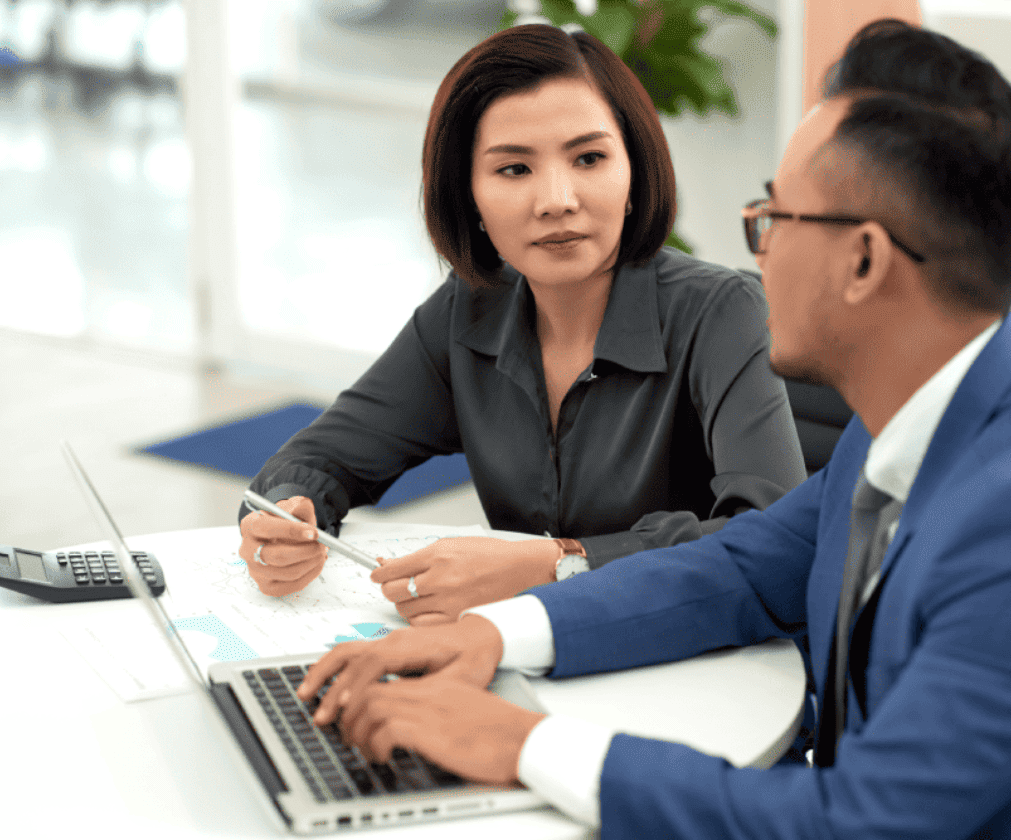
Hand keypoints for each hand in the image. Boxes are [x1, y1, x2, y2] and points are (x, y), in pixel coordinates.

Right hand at [238, 496, 327, 595]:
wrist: (284, 536)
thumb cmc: (288, 522)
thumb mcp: (294, 508)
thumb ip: (299, 506)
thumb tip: (302, 507)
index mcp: (250, 526)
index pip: (265, 528)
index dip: (291, 530)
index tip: (314, 532)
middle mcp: (248, 550)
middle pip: (277, 556)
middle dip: (306, 551)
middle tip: (322, 544)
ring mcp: (255, 570)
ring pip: (289, 572)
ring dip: (312, 562)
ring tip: (322, 552)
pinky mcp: (266, 586)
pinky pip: (292, 585)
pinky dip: (311, 574)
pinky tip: (316, 563)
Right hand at [297, 614, 503, 724]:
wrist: (485, 632)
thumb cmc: (476, 653)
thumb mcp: (461, 678)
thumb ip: (429, 690)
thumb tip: (400, 705)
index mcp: (410, 645)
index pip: (371, 665)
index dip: (355, 687)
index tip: (344, 709)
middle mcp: (394, 639)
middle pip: (349, 656)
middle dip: (330, 685)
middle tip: (320, 715)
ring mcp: (389, 641)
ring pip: (346, 650)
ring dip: (324, 671)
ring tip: (306, 694)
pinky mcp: (388, 647)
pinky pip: (354, 653)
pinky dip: (335, 667)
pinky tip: (327, 684)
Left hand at [339, 674, 545, 785]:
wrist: (525, 739)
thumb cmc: (501, 733)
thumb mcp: (464, 712)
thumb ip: (440, 713)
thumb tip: (415, 730)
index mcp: (437, 686)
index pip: (386, 682)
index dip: (362, 701)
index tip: (355, 720)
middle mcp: (429, 692)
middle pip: (371, 690)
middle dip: (350, 715)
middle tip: (349, 736)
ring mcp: (430, 709)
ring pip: (371, 706)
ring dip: (358, 730)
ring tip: (362, 749)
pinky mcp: (432, 730)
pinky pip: (386, 729)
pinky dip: (375, 744)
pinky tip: (382, 757)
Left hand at [371, 537, 556, 624]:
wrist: (519, 569)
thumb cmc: (489, 555)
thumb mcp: (451, 545)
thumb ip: (419, 557)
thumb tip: (389, 564)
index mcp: (438, 555)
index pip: (392, 569)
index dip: (379, 573)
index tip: (377, 574)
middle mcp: (441, 579)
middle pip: (394, 591)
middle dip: (389, 588)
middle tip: (394, 585)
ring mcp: (449, 601)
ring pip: (405, 610)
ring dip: (405, 604)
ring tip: (416, 596)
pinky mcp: (456, 618)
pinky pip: (422, 625)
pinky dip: (419, 619)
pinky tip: (427, 610)